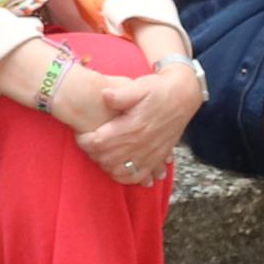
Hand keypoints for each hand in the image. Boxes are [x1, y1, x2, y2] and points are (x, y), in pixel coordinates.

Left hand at [68, 57, 204, 182]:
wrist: (184, 96)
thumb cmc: (157, 90)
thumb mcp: (139, 86)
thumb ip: (120, 94)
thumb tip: (103, 95)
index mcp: (133, 127)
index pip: (99, 143)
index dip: (84, 141)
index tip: (80, 133)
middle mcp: (141, 144)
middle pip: (106, 160)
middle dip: (92, 153)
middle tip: (88, 142)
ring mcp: (150, 154)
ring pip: (120, 172)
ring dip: (106, 166)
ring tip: (101, 154)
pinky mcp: (158, 158)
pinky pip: (138, 177)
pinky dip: (125, 177)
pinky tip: (118, 168)